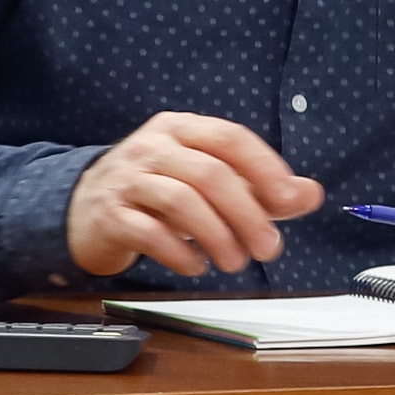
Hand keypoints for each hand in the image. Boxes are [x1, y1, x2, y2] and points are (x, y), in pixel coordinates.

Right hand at [66, 113, 324, 280]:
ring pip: (181, 202)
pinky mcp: (110, 214)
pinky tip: (197, 267)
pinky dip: (180, 254)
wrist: (84, 208)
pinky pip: (150, 233)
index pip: (230, 138)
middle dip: (246, 214)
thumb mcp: (209, 181)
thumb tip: (310, 194)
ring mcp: (128, 179)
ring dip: (217, 237)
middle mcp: (152, 147)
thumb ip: (260, 188)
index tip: (288, 201)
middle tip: (268, 248)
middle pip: (210, 174)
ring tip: (235, 262)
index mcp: (181, 128)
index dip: (264, 168)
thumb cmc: (156, 191)